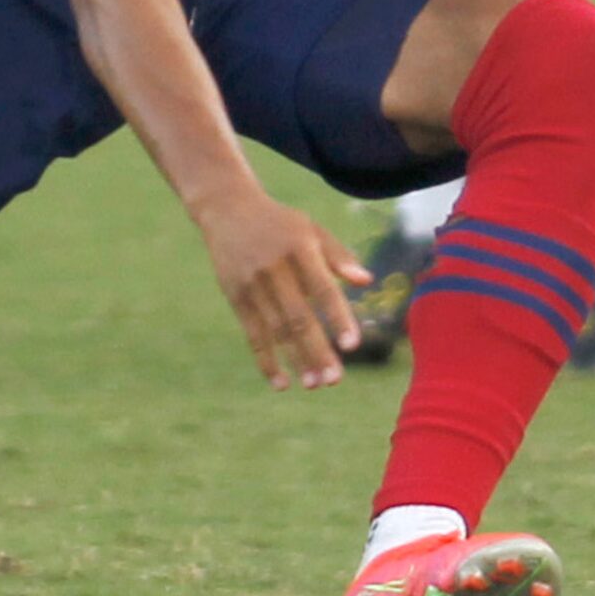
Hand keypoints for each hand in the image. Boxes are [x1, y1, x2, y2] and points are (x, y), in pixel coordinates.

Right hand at [193, 187, 369, 390]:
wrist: (228, 210)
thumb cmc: (281, 224)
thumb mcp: (311, 229)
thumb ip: (339, 256)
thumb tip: (367, 281)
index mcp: (300, 249)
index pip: (323, 288)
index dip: (337, 317)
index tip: (352, 345)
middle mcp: (274, 268)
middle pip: (298, 317)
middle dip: (317, 350)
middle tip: (334, 380)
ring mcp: (252, 284)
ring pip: (275, 330)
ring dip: (295, 360)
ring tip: (314, 385)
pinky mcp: (235, 297)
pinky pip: (252, 334)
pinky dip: (265, 360)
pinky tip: (280, 383)